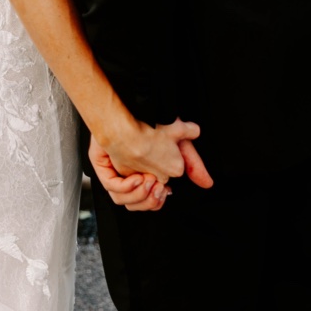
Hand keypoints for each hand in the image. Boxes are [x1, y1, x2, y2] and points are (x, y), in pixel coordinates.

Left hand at [88, 119, 213, 212]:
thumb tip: (207, 183)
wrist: (129, 107)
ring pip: (126, 201)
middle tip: (158, 186)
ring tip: (148, 182)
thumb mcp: (179, 143)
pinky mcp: (103, 167)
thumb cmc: (152, 121)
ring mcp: (115, 172)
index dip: (160, 198)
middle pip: (141, 203)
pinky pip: (113, 190)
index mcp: (146, 172)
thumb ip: (192, 164)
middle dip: (152, 200)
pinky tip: (137, 179)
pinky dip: (127, 189)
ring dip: (140, 196)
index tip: (166, 189)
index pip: (153, 198)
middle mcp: (129, 174)